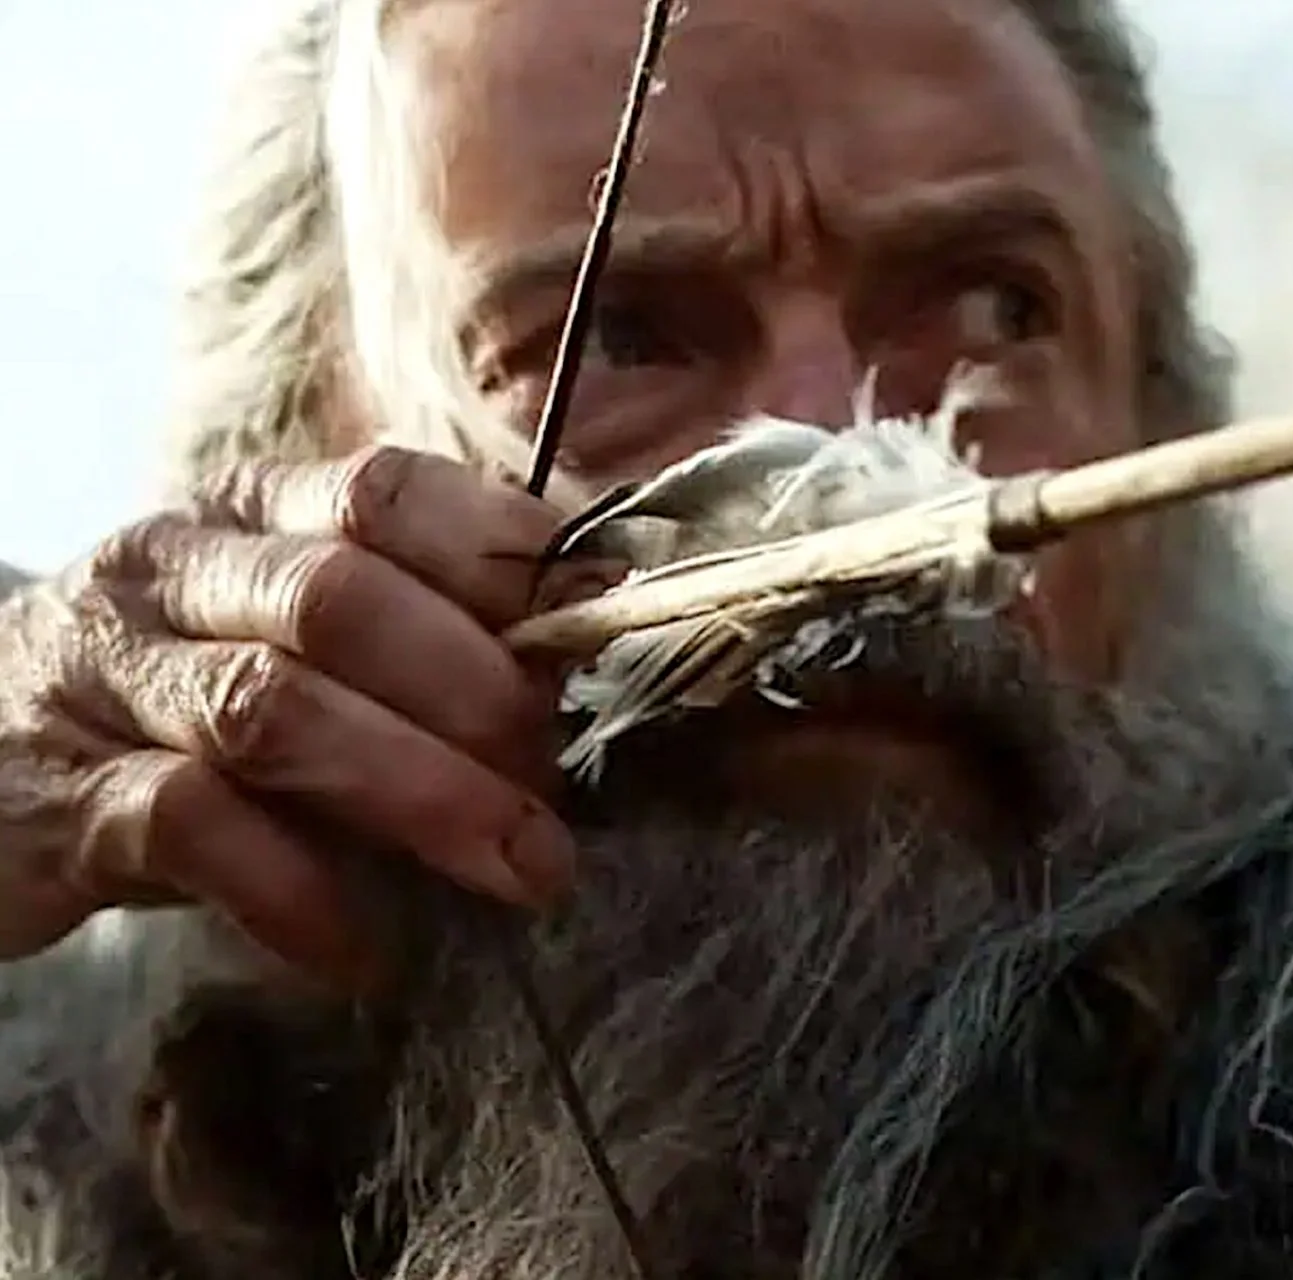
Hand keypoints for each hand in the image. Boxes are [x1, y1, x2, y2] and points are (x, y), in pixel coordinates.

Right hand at [0, 445, 587, 990]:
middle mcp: (172, 571)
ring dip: (422, 795)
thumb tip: (589, 675)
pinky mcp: (60, 796)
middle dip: (478, 695)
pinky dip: (298, 894)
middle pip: (341, 601)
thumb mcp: (294, 644)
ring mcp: (106, 676)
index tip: (603, 637)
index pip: (385, 491)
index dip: (506, 559)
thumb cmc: (183, 707)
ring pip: (275, 710)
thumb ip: (419, 638)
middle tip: (564, 784)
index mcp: (252, 514)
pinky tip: (367, 951)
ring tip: (521, 870)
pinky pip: (189, 829)